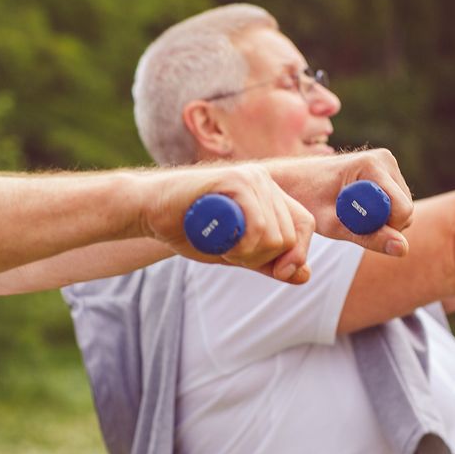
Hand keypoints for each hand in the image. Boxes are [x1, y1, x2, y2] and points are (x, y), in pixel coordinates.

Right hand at [139, 163, 317, 284]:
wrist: (150, 211)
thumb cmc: (190, 230)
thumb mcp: (236, 253)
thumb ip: (269, 262)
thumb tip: (305, 275)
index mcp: (269, 194)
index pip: (305, 226)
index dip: (296, 255)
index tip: (275, 271)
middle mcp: (265, 181)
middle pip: (292, 235)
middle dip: (263, 258)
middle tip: (232, 254)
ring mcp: (252, 178)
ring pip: (276, 235)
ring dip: (249, 254)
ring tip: (223, 246)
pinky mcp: (236, 181)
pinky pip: (259, 226)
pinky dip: (242, 245)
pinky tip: (222, 243)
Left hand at [262, 148, 414, 254]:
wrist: (292, 180)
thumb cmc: (306, 200)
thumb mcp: (333, 224)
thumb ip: (368, 237)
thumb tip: (403, 248)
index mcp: (373, 164)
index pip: (402, 210)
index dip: (383, 229)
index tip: (352, 227)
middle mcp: (385, 160)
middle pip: (406, 210)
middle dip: (383, 226)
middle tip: (348, 224)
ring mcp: (388, 165)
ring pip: (403, 209)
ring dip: (380, 222)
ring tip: (349, 215)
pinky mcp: (386, 173)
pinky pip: (396, 205)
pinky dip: (379, 215)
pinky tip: (356, 209)